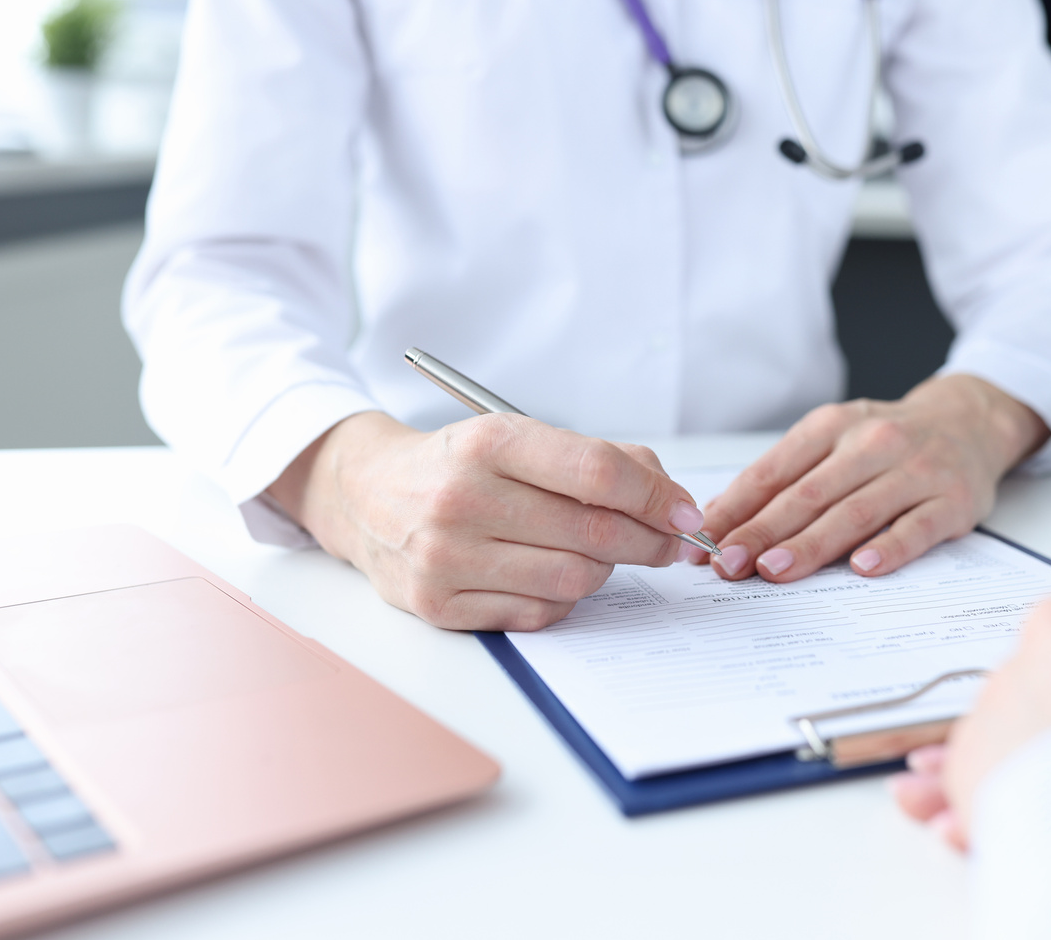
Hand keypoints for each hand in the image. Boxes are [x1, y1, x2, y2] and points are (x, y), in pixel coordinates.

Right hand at [268, 411, 704, 630]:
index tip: (685, 514)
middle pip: (593, 532)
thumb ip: (599, 459)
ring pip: (573, 579)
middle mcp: (460, 499)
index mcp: (487, 443)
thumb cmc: (459, 464)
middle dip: (649, 540)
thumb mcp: (518, 437)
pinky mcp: (438, 605)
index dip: (657, 497)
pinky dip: (563, 597)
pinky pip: (538, 612)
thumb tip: (672, 501)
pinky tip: (553, 573)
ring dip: (605, 570)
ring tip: (601, 553)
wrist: (365, 494)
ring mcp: (445, 557)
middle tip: (669, 543)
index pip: (598, 473)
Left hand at [690, 374, 1046, 582]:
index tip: (704, 541)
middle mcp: (872, 443)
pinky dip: (889, 548)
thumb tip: (725, 518)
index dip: (736, 508)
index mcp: (832, 426)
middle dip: (763, 532)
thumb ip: (784, 477)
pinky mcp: (953, 501)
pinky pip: (916, 528)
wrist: (970, 421)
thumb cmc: (888, 440)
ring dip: (811, 544)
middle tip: (728, 565)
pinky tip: (862, 568)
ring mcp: (916, 471)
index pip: (774, 471)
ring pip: (856, 511)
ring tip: (774, 570)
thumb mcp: (833, 439)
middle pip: (809, 494)